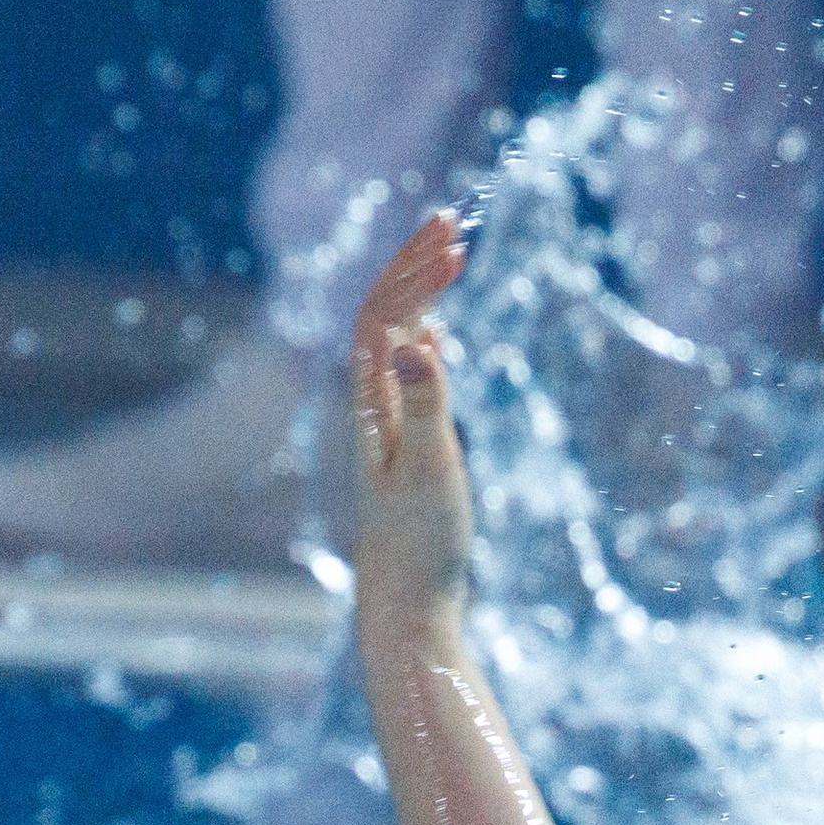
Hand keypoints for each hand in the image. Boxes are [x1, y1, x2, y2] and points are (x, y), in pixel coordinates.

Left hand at [351, 212, 474, 639]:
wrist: (405, 604)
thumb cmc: (420, 543)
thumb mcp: (430, 470)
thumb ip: (424, 404)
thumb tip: (412, 340)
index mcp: (372, 403)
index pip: (381, 314)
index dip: (411, 270)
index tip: (452, 236)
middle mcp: (371, 408)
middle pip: (381, 315)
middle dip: (413, 265)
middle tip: (451, 220)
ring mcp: (385, 427)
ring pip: (391, 342)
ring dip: (417, 295)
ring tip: (449, 256)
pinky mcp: (402, 451)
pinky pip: (401, 378)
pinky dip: (419, 340)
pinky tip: (431, 334)